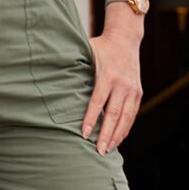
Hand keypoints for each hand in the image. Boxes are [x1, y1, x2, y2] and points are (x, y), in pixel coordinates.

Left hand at [84, 23, 143, 154]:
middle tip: (98, 151)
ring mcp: (132, 90)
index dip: (90, 119)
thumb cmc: (100, 47)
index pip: (97, 102)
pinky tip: (118, 139)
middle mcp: (122, 85)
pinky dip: (125, 128)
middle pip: (113, 114)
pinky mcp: (138, 93)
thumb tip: (50, 75)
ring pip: (125, 118)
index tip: (84, 134)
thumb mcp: (86, 52)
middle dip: (106, 134)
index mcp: (107, 76)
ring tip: (108, 150)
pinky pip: (132, 115)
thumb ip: (74, 65)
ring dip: (117, 136)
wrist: (125, 39)